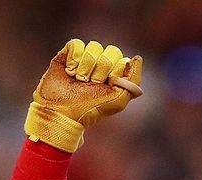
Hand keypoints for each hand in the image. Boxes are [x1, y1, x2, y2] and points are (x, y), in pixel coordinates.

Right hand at [24, 39, 143, 152]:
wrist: (63, 112)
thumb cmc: (92, 108)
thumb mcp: (119, 99)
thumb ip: (134, 79)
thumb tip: (137, 58)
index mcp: (116, 72)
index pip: (122, 59)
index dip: (114, 73)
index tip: (106, 86)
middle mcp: (102, 63)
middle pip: (111, 51)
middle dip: (101, 70)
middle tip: (91, 84)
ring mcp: (85, 58)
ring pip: (94, 47)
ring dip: (86, 67)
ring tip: (79, 80)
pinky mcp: (68, 54)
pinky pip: (77, 44)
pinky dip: (73, 59)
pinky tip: (69, 71)